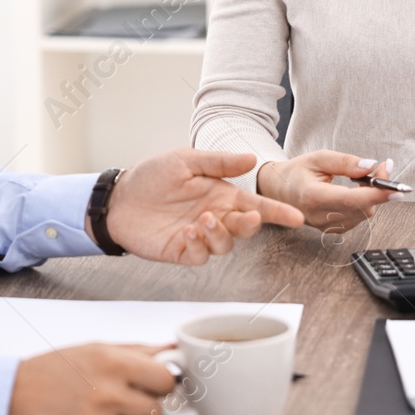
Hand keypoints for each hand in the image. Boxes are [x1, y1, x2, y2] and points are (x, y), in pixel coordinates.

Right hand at [5, 343, 176, 414]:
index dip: (159, 384)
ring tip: (100, 413)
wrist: (8, 400)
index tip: (149, 384)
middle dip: (143, 407)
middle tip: (121, 400)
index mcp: (112, 362)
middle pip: (156, 411)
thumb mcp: (92, 349)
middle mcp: (108, 393)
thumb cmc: (51, 371)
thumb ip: (135, 351)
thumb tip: (171, 351)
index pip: (165, 380)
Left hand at [98, 149, 303, 264]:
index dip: (277, 212)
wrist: (119, 199)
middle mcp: (215, 216)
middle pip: (245, 228)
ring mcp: (200, 236)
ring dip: (220, 234)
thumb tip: (251, 158)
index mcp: (221, 195)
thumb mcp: (185, 160)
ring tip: (203, 220)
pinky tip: (186, 231)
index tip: (296, 217)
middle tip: (245, 216)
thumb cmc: (152, 177)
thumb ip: (218, 163)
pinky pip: (201, 255)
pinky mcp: (182, 251)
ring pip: (226, 245)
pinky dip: (199, 245)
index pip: (255, 205)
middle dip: (250, 224)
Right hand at [255, 151, 400, 233]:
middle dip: (378, 189)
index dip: (377, 194)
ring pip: (363, 214)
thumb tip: (370, 166)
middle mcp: (320, 216)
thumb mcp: (318, 158)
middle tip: (382, 168)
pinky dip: (364, 204)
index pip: (352, 200)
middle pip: (363, 208)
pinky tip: (357, 191)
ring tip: (364, 178)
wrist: (278, 190)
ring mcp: (326, 226)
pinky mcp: (332, 230)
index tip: (395, 188)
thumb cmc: (296, 172)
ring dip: (372, 196)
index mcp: (313, 197)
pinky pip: (358, 218)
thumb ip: (345, 162)